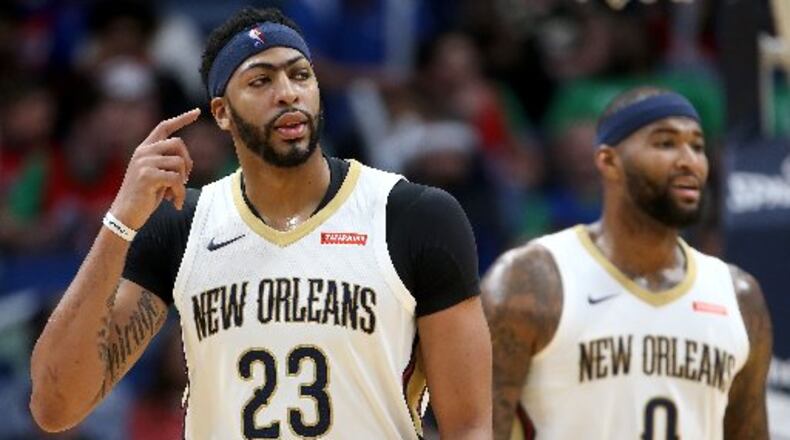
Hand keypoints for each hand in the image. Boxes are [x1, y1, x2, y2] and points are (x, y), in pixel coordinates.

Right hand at [109, 108, 199, 229]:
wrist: (125, 214)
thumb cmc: (143, 197)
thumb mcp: (155, 175)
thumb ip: (165, 164)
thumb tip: (185, 162)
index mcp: (144, 149)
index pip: (164, 127)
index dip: (182, 119)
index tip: (197, 111)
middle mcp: (143, 152)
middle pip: (178, 143)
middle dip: (187, 162)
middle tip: (184, 180)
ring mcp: (144, 162)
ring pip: (179, 162)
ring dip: (182, 182)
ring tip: (173, 195)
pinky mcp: (147, 176)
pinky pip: (176, 179)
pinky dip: (180, 193)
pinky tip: (174, 203)